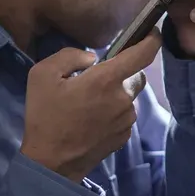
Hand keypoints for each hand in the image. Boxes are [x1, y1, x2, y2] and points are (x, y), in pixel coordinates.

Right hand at [20, 31, 162, 181]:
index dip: (151, 39)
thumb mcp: (42, 75)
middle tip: (97, 80)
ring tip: (89, 104)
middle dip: (123, 72)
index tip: (152, 32)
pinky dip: (114, 112)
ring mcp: (127, 120)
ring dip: (116, 94)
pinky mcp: (125, 136)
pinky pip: (125, 115)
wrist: (51, 162)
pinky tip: (92, 120)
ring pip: (129, 97)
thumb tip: (92, 58)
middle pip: (136, 76)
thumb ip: (70, 56)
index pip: (143, 54)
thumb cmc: (45, 116)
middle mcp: (123, 99)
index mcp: (106, 80)